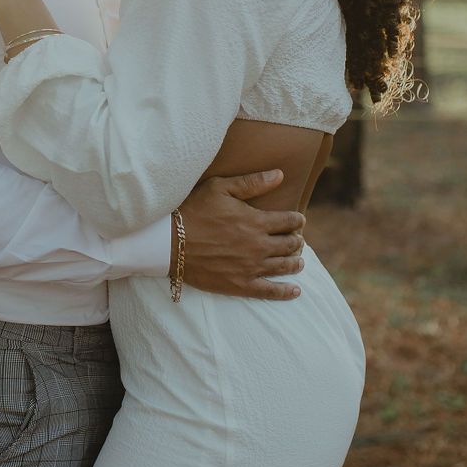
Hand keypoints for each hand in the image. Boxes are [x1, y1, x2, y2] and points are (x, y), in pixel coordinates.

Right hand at [177, 171, 305, 300]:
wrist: (168, 242)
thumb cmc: (193, 210)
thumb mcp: (220, 188)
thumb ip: (252, 182)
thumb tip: (280, 175)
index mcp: (256, 221)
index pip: (289, 221)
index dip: (297, 220)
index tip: (298, 220)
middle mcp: (258, 245)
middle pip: (290, 244)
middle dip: (297, 241)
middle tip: (297, 240)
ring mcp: (251, 267)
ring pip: (284, 266)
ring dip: (296, 262)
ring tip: (298, 261)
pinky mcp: (240, 285)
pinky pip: (270, 291)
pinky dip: (286, 292)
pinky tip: (295, 291)